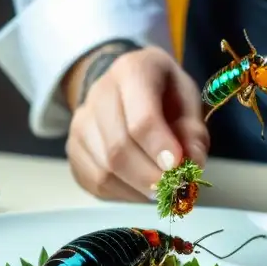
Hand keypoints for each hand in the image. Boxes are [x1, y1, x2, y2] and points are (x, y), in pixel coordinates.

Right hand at [65, 47, 209, 200]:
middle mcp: (98, 94)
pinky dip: (122, 194)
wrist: (127, 87)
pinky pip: (94, 183)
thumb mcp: (188, 101)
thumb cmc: (164, 94)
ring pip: (103, 171)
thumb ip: (193, 132)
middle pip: (118, 148)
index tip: (178, 168)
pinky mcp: (73, 150)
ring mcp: (80, 123)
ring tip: (161, 191)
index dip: (160, 148)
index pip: (141, 118)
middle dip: (149, 177)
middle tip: (174, 189)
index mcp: (132, 71)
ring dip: (137, 190)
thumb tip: (191, 164)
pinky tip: (140, 190)